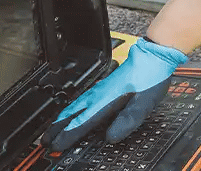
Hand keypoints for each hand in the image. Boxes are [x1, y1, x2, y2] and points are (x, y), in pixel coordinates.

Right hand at [42, 37, 187, 150]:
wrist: (155, 52)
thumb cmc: (151, 75)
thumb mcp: (144, 102)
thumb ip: (127, 120)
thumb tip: (110, 137)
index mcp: (106, 100)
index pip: (82, 122)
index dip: (68, 135)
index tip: (55, 147)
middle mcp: (100, 93)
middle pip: (72, 113)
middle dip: (57, 127)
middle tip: (45, 141)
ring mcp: (102, 87)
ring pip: (75, 105)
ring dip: (62, 118)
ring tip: (52, 128)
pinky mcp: (106, 84)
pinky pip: (82, 99)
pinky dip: (72, 108)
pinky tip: (73, 110)